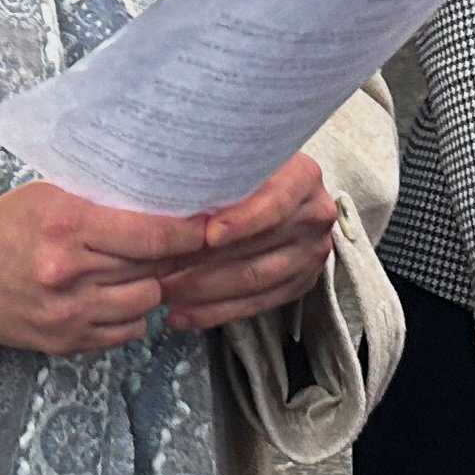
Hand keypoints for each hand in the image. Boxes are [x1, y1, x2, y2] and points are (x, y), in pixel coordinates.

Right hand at [0, 183, 205, 353]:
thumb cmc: (13, 226)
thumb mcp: (53, 195)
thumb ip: (105, 200)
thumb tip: (169, 201)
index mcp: (67, 225)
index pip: (151, 234)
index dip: (187, 232)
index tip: (205, 227)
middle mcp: (69, 271)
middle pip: (153, 267)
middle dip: (169, 256)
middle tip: (174, 244)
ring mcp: (68, 311)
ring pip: (147, 301)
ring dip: (148, 285)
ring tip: (133, 270)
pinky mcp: (67, 341)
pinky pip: (127, 331)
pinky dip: (128, 314)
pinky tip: (112, 295)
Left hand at [158, 158, 343, 331]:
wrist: (275, 189)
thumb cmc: (237, 170)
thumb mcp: (232, 159)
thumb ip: (212, 171)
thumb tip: (163, 187)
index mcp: (302, 177)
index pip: (275, 202)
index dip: (242, 221)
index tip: (207, 235)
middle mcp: (314, 215)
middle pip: (257, 246)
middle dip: (203, 261)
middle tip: (159, 269)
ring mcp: (311, 252)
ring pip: (254, 281)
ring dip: (204, 293)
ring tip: (163, 294)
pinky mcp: (301, 282)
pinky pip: (257, 305)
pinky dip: (216, 312)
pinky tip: (184, 315)